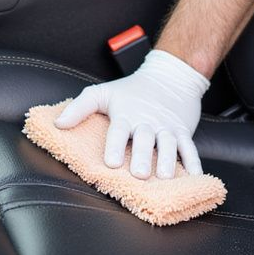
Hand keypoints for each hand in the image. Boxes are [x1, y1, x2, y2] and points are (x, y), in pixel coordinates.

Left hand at [55, 50, 209, 178]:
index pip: (119, 130)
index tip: (111, 162)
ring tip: (165, 176)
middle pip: (145, 139)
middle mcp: (147, 122)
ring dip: (168, 160)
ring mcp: (166, 127)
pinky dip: (193, 162)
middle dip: (142, 156)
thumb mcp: (102, 93)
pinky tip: (195, 177)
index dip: (115, 145)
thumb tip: (58, 124)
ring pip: (169, 143)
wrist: (169, 76)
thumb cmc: (131, 90)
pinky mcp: (183, 131)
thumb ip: (79, 108)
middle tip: (140, 174)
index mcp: (126, 114)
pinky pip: (189, 147)